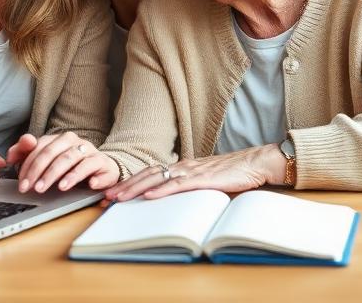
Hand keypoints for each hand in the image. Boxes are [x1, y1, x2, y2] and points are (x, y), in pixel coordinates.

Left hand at [8, 131, 118, 192]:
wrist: (100, 167)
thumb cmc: (69, 165)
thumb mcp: (45, 161)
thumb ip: (25, 155)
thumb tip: (9, 157)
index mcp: (59, 139)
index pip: (40, 149)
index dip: (29, 166)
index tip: (23, 183)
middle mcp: (75, 142)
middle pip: (56, 153)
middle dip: (43, 172)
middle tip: (35, 188)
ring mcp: (90, 151)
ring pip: (75, 159)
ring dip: (67, 175)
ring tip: (59, 187)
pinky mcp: (103, 163)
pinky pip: (97, 167)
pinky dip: (95, 176)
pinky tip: (90, 184)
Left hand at [103, 144, 284, 201]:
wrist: (255, 163)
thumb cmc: (234, 173)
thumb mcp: (206, 180)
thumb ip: (189, 186)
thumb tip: (173, 198)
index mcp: (182, 167)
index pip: (150, 174)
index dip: (130, 183)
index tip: (113, 193)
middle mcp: (183, 166)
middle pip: (147, 175)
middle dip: (125, 186)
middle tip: (105, 197)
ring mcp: (192, 171)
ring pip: (157, 179)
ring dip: (135, 188)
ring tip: (118, 197)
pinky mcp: (203, 178)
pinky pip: (178, 185)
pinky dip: (161, 190)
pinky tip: (149, 196)